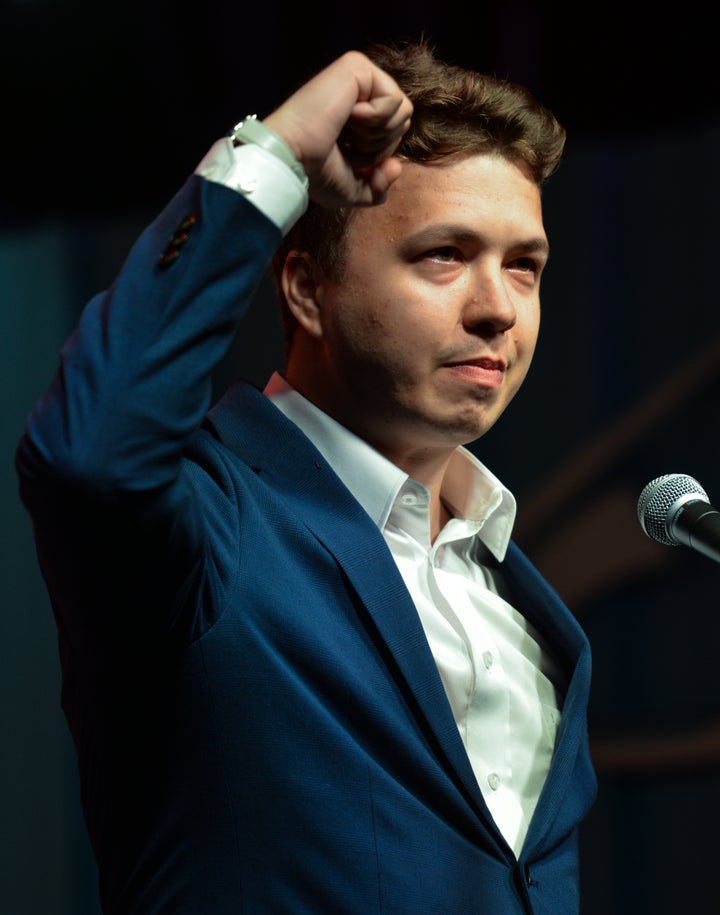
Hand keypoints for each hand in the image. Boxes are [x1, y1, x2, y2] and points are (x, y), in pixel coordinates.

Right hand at [263, 51, 412, 208]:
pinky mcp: (357, 66)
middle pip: (403, 121)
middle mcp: (359, 90)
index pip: (395, 133)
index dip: (378, 155)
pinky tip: (348, 115)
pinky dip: (375, 119)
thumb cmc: (315, 173)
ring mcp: (357, 75)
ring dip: (376, 135)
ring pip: (403, 111)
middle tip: (347, 146)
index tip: (348, 157)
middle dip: (379, 146)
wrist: (294, 158)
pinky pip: (394, 99)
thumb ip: (378, 186)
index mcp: (357, 113)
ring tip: (346, 132)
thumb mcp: (352, 190)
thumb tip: (397, 167)